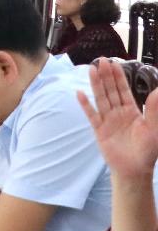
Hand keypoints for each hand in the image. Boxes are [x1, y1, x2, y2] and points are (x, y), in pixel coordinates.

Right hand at [78, 57, 157, 181]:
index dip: (119, 77)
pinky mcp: (99, 130)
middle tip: (101, 61)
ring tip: (91, 70)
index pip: (123, 90)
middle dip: (106, 76)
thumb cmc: (148, 150)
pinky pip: (92, 115)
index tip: (114, 64)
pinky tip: (80, 93)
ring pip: (101, 99)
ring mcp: (107, 121)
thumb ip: (155, 109)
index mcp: (132, 111)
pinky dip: (86, 105)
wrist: (135, 169)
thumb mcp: (154, 128)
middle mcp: (118, 113)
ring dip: (96, 85)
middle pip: (110, 91)